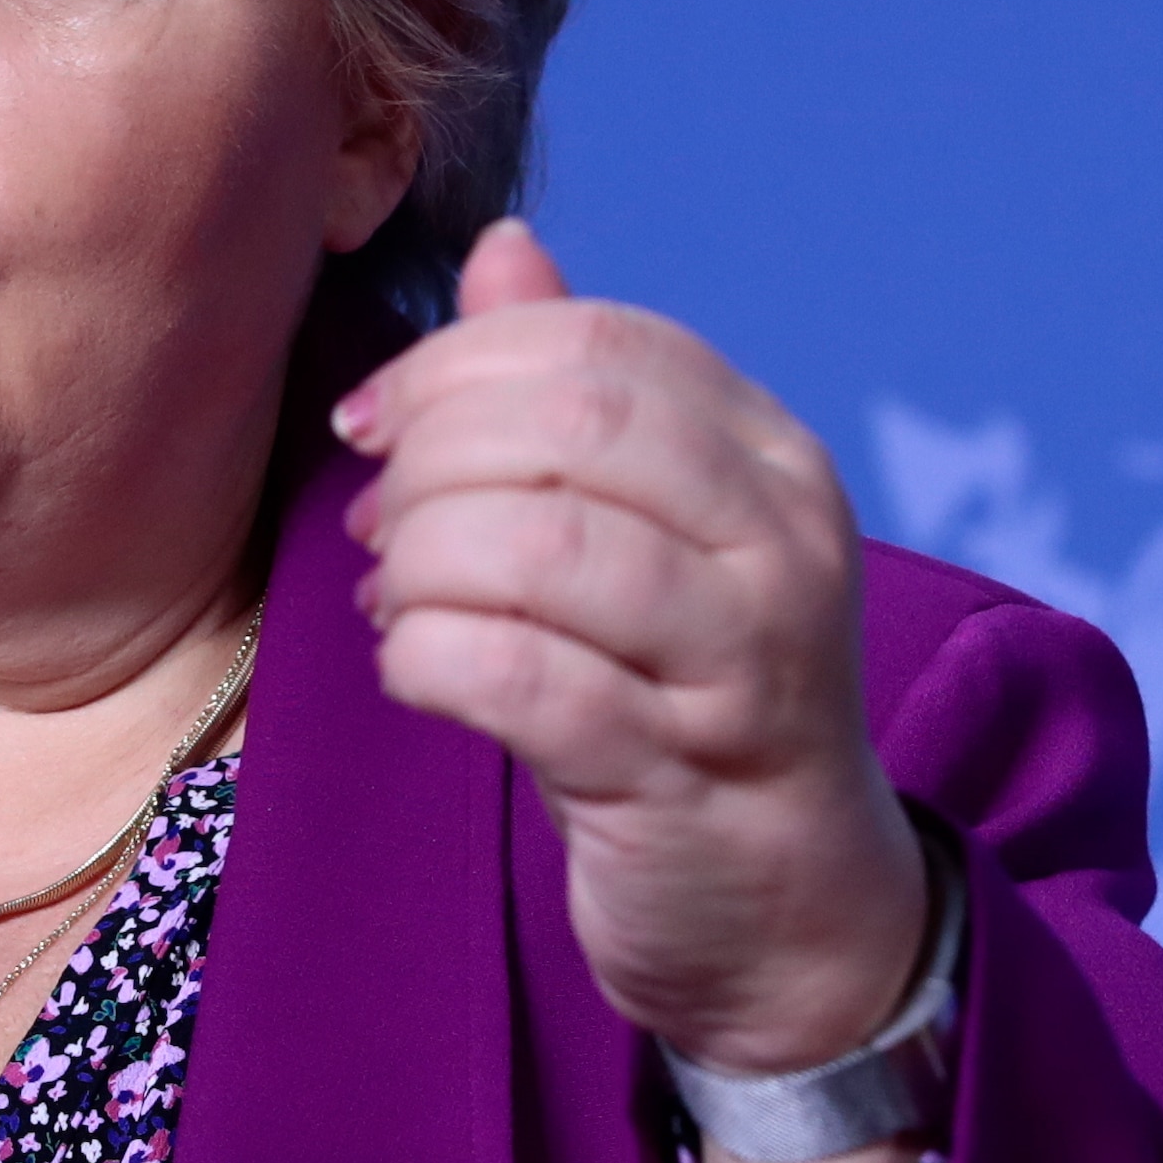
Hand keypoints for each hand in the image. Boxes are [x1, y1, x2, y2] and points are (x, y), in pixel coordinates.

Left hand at [332, 225, 935, 1162]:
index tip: (372, 421)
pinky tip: (414, 669)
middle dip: (431, 458)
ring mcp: (742, 669)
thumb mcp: (653, 534)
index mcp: (775, 464)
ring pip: (540, 550)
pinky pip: (516, 680)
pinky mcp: (675, 781)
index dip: (457, 362)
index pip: (604, 347)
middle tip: (376, 520)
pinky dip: (429, 658)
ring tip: (395, 600)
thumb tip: (504, 246)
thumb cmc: (693, 701)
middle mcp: (784, 550)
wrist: (790, 915)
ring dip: (422, 564)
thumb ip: (582, 395)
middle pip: (571, 431)